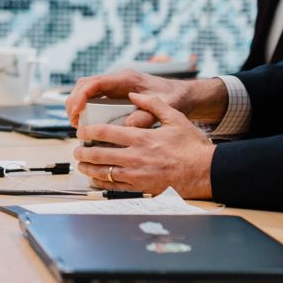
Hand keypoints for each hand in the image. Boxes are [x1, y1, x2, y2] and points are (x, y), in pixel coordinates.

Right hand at [65, 69, 227, 127]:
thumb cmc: (176, 97)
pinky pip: (95, 99)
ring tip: (76, 124)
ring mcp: (116, 87)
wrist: (185, 94)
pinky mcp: (116, 95)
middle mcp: (117, 80)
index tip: (76, 111)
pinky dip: (87, 109)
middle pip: (85, 85)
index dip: (81, 96)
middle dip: (74, 101)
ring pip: (87, 91)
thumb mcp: (164, 107)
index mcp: (126, 79)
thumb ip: (146, 116)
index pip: (95, 82)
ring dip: (78, 105)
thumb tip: (128, 126)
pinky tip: (87, 124)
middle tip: (73, 121)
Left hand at [72, 91, 216, 198]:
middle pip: (99, 154)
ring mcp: (137, 174)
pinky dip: (103, 183)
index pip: (105, 133)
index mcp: (141, 138)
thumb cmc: (192, 146)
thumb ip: (153, 105)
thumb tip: (135, 95)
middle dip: (83, 152)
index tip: (81, 132)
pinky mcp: (142, 188)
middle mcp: (136, 157)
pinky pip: (116, 186)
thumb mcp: (175, 117)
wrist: (206, 171)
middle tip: (76, 150)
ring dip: (89, 169)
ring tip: (81, 165)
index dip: (88, 132)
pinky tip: (97, 179)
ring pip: (104, 172)